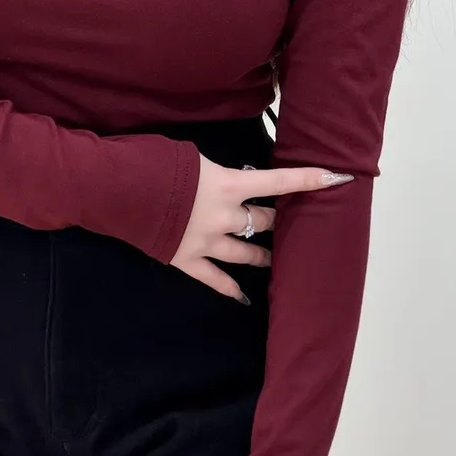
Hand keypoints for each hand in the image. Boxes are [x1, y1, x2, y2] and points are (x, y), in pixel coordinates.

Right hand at [170, 153, 353, 301]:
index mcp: (227, 184)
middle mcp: (223, 216)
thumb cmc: (154, 164)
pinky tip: (242, 298)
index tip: (337, 179)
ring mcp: (206, 242)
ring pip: (247, 253)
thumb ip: (215, 172)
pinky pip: (214, 279)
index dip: (308, 179)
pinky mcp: (187, 260)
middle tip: (283, 219)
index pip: (278, 181)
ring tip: (276, 261)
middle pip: (263, 221)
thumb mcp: (192, 157)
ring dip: (263, 256)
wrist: (118, 190)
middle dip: (275, 219)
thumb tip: (226, 181)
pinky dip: (229, 289)